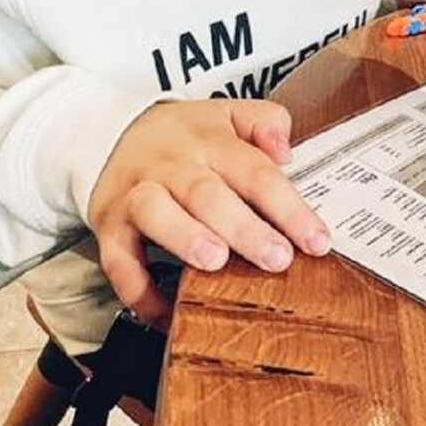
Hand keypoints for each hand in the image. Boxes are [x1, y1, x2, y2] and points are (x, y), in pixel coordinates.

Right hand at [88, 100, 329, 328]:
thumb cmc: (187, 134)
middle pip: (208, 193)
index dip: (288, 207)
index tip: (316, 240)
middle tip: (276, 258)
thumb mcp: (231, 113)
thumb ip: (266, 122)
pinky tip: (167, 311)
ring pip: (156, 212)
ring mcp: (137, 193)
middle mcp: (173, 164)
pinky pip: (118, 259)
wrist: (114, 131)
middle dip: (244, 228)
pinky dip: (138, 289)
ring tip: (215, 261)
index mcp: (211, 140)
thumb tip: (285, 151)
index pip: (256, 172)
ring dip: (185, 237)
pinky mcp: (108, 223)